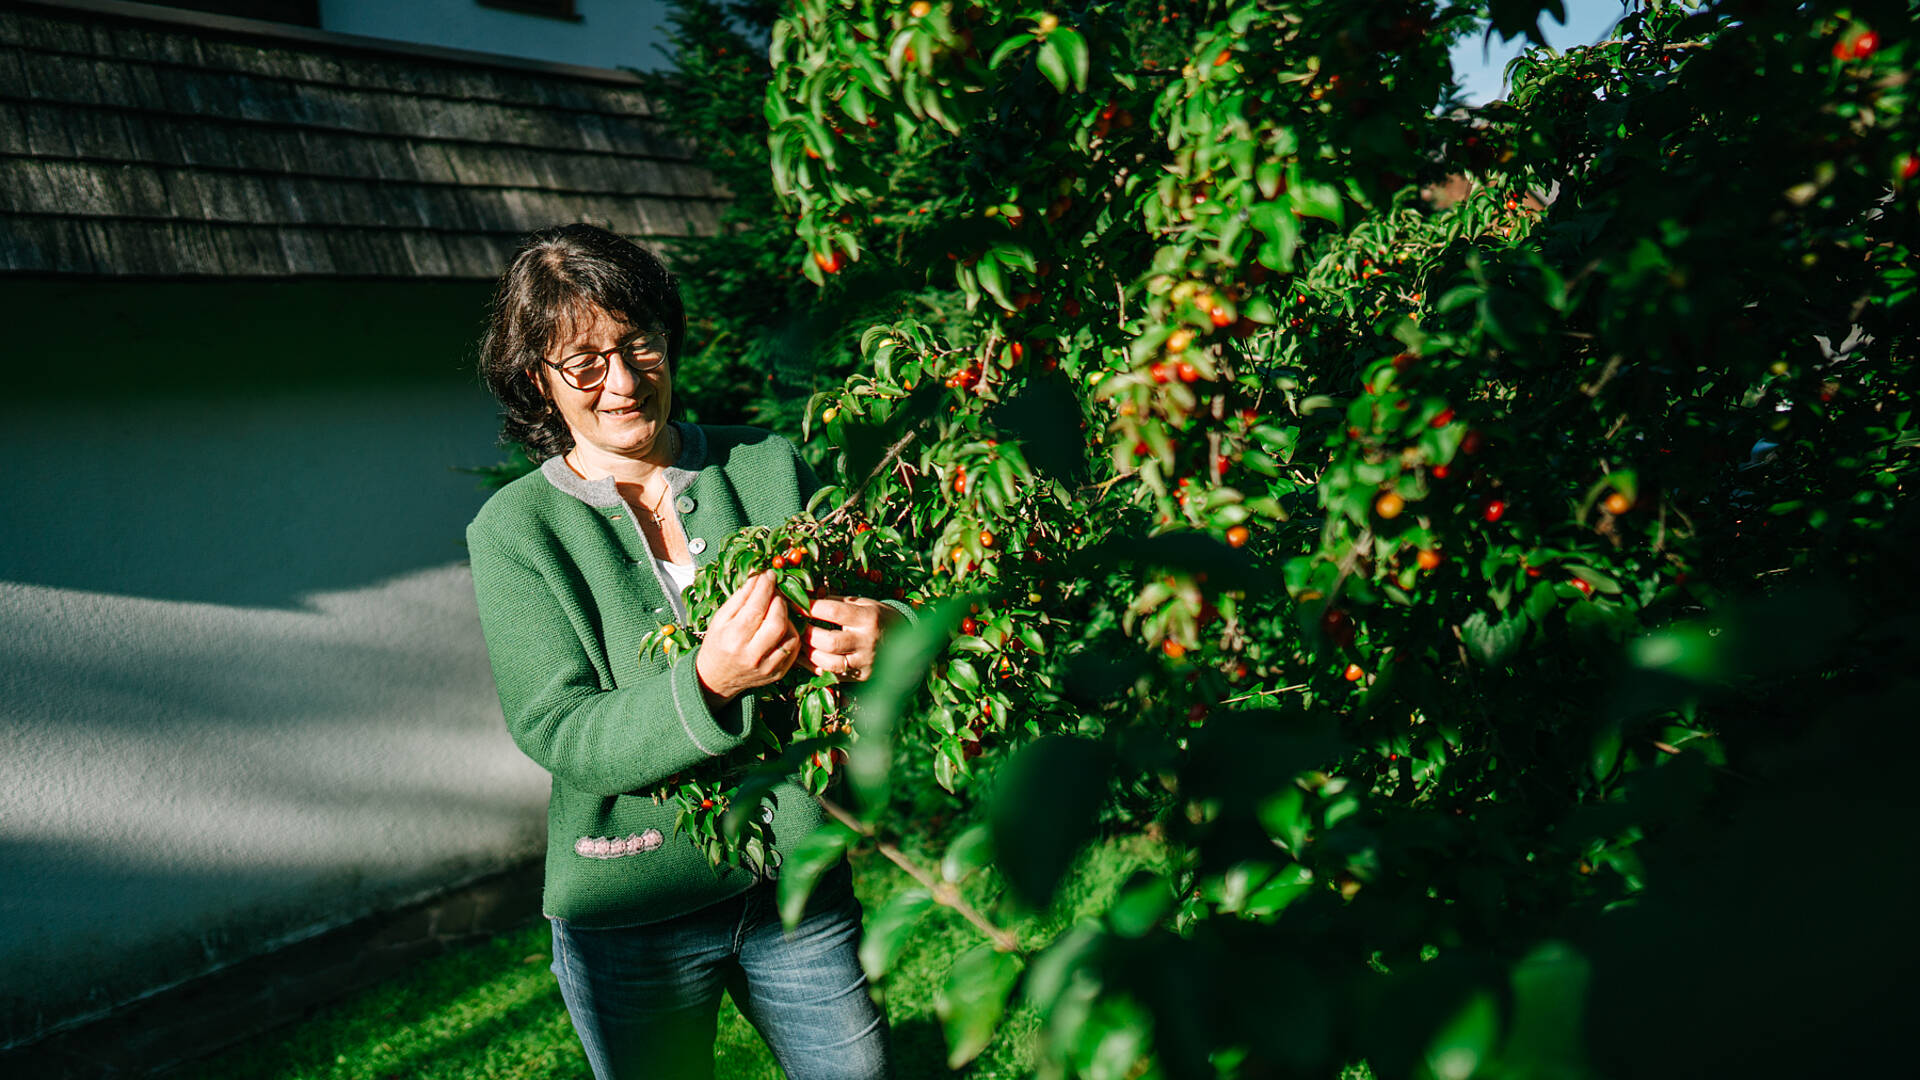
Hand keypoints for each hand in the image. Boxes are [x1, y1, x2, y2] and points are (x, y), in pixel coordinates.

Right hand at [695, 571, 799, 703]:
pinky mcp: (778, 673)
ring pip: (791, 636)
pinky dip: (790, 634)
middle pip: (777, 622)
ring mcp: (767, 667)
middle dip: (779, 601)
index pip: (755, 608)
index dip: (765, 587)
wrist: (716, 679)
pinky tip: (780, 628)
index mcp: (733, 638)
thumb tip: (758, 576)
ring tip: (775, 611)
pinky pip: (794, 649)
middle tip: (774, 593)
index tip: (769, 574)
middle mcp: (751, 655)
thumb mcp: (720, 618)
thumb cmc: (717, 644)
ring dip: (787, 617)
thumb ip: (740, 597)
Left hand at [801, 595, 898, 681]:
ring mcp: (865, 662)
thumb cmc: (878, 617)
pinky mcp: (862, 676)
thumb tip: (808, 599)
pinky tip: (806, 657)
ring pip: (829, 663)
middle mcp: (867, 641)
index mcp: (868, 618)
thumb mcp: (863, 604)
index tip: (797, 605)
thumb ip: (837, 603)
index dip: (812, 608)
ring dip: (809, 654)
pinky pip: (832, 675)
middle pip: (830, 641)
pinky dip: (815, 666)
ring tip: (800, 643)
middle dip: (808, 634)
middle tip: (797, 627)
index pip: (834, 612)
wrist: (906, 640)